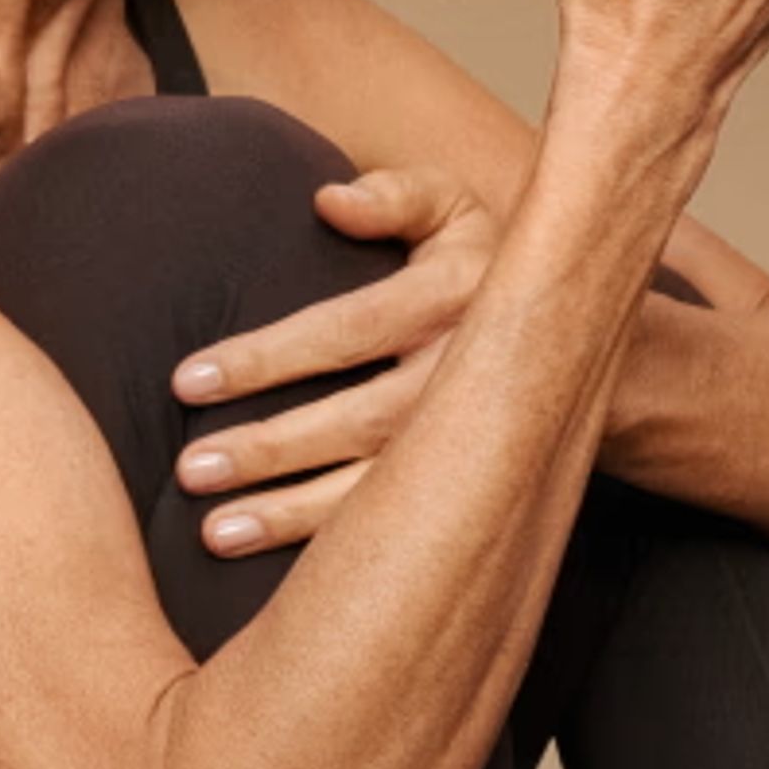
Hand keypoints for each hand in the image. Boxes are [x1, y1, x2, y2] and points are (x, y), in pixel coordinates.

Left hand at [161, 169, 501, 554]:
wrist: (581, 334)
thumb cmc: (483, 258)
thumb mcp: (452, 207)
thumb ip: (394, 197)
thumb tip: (328, 200)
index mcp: (456, 294)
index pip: (345, 330)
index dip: (266, 358)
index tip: (187, 382)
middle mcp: (471, 371)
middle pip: (359, 419)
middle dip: (272, 448)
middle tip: (191, 470)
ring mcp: (479, 435)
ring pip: (383, 485)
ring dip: (295, 514)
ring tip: (217, 533)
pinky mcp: (480, 481)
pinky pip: (409, 523)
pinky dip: (338, 547)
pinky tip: (283, 571)